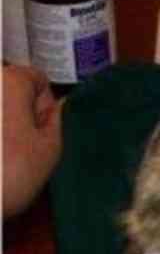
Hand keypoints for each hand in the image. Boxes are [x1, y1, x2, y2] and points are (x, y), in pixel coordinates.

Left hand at [3, 65, 62, 217]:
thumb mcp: (49, 150)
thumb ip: (58, 121)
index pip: (37, 80)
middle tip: (19, 147)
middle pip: (7, 91)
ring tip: (0, 158)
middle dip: (17, 114)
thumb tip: (58, 106)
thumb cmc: (9, 173)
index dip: (45, 106)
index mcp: (8, 80)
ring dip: (0, 127)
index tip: (41, 133)